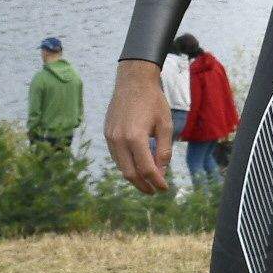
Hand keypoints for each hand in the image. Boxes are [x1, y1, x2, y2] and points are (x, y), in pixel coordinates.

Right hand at [103, 60, 174, 193]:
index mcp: (135, 137)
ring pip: (121, 166)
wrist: (133, 81)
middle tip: (155, 191)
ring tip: (147, 182)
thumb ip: (163, 150)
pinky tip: (137, 166)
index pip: (146, 169)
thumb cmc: (153, 101)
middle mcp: (119, 140)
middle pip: (130, 173)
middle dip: (143, 186)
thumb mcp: (165, 125)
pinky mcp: (107, 133)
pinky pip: (116, 156)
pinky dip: (127, 165)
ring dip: (134, 177)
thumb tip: (161, 172)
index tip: (165, 189)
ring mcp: (110, 137)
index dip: (157, 182)